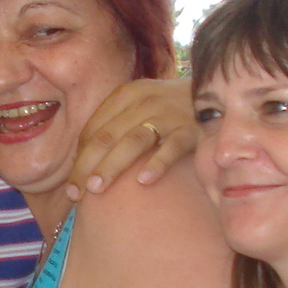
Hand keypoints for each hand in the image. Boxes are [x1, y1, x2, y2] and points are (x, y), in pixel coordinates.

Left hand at [66, 77, 198, 199]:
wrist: (216, 94)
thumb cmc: (168, 109)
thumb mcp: (139, 107)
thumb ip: (115, 127)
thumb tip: (82, 164)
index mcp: (126, 95)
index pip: (94, 129)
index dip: (79, 158)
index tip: (70, 186)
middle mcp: (145, 100)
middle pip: (107, 136)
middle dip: (87, 166)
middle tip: (76, 193)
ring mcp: (169, 113)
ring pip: (133, 141)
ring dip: (111, 166)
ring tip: (96, 189)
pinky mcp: (192, 129)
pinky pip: (172, 147)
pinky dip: (157, 163)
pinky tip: (143, 182)